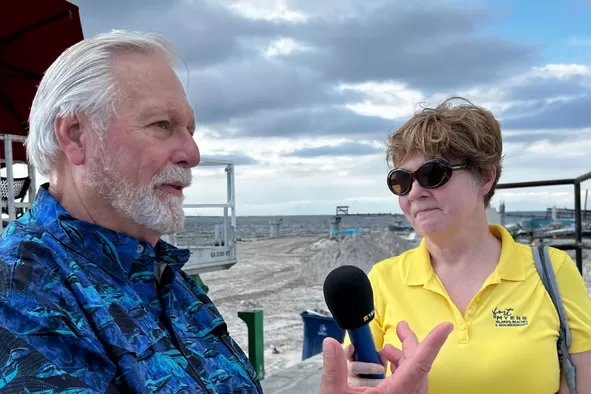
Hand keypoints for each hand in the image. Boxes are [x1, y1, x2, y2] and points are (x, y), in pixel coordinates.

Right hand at [318, 321, 452, 393]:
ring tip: (386, 351)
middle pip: (417, 364)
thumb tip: (330, 344)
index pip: (420, 364)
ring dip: (403, 357)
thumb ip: (334, 369)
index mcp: (397, 393)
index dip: (433, 343)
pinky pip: (410, 382)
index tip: (444, 327)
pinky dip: (401, 369)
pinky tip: (386, 367)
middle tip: (400, 327)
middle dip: (410, 342)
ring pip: (415, 373)